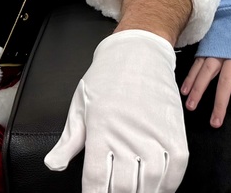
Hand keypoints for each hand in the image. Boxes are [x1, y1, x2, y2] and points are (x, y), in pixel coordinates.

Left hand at [45, 30, 186, 192]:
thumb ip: (69, 140)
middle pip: (122, 187)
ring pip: (150, 182)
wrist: (139, 51)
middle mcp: (127, 135)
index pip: (95, 180)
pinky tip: (158, 187)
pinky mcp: (174, 130)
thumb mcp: (80, 105)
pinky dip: (168, 184)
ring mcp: (154, 133)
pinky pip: (176, 167)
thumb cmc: (106, 78)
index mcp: (100, 130)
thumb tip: (53, 165)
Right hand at [181, 56, 230, 128]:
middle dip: (219, 104)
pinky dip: (190, 76)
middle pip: (225, 83)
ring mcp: (217, 51)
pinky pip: (197, 63)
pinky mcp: (207, 45)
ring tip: (191, 106)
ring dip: (198, 90)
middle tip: (215, 123)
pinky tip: (184, 89)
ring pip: (206, 73)